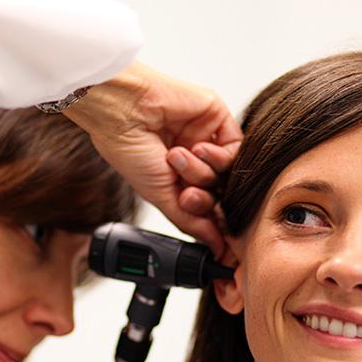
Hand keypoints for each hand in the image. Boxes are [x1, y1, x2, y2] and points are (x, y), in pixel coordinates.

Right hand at [65, 62, 240, 256]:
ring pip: (227, 173)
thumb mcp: (162, 198)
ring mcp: (209, 140)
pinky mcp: (219, 120)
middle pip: (221, 193)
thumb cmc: (131, 151)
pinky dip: (218, 156)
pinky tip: (195, 148)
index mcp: (180, 179)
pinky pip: (236, 149)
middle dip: (205, 199)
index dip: (212, 221)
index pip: (209, 207)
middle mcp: (196, 161)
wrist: (125, 112)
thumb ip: (193, 224)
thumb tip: (217, 248)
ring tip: (177, 160)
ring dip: (203, 173)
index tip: (217, 237)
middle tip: (186, 194)